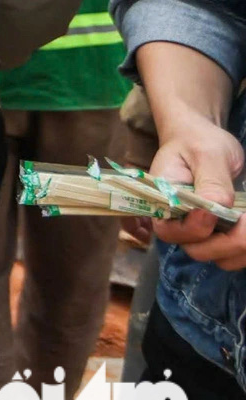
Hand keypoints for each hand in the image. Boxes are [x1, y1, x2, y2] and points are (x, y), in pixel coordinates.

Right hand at [151, 120, 245, 267]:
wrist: (204, 141)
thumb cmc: (199, 142)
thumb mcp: (207, 154)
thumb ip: (210, 182)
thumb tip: (215, 209)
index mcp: (162, 202)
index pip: (169, 231)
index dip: (194, 229)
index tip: (216, 212)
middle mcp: (177, 222)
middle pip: (197, 250)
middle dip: (228, 242)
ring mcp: (199, 231)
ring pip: (219, 258)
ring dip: (240, 248)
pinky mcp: (219, 234)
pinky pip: (234, 253)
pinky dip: (245, 247)